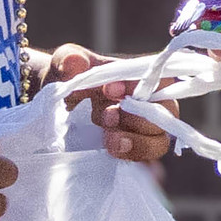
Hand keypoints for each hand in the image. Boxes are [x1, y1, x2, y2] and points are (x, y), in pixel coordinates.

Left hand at [43, 41, 175, 163]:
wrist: (53, 105)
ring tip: (109, 141)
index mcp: (140, 77)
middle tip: (106, 117)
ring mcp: (142, 131)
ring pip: (159, 141)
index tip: (107, 90)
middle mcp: (149, 104)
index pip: (159, 80)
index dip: (138, 87)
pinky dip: (132, 158)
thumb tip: (75, 64)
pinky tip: (111, 155)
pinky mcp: (131, 152)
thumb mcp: (64, 62)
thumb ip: (69, 59)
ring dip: (137, 143)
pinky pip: (145, 161)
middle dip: (138, 117)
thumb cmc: (68, 77)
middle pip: (167, 114)